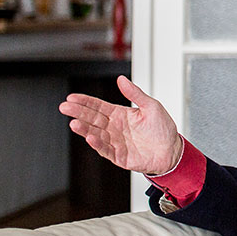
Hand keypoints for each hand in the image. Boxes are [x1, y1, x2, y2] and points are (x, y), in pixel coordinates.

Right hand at [59, 75, 182, 174]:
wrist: (172, 150)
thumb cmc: (162, 129)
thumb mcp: (151, 106)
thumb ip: (135, 94)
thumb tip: (122, 79)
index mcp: (120, 115)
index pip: (98, 106)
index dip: (85, 102)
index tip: (72, 97)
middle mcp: (114, 128)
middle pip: (93, 119)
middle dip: (78, 112)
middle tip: (65, 107)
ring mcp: (115, 142)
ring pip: (95, 134)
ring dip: (84, 129)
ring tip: (74, 123)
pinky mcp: (119, 156)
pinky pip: (106, 149)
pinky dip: (98, 144)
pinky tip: (90, 137)